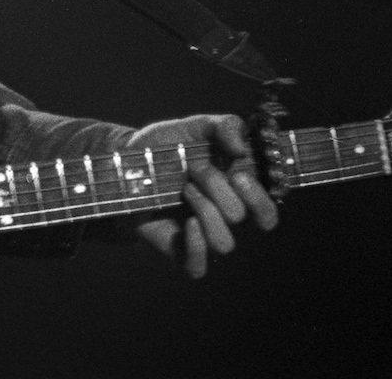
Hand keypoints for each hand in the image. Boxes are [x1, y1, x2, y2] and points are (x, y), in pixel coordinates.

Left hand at [124, 113, 277, 277]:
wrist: (124, 162)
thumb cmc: (166, 145)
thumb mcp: (196, 126)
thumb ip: (226, 126)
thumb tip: (242, 148)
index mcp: (236, 193)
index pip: (267, 213)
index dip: (259, 198)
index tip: (239, 174)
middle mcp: (223, 217)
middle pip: (242, 219)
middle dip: (221, 192)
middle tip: (197, 172)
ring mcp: (201, 235)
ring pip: (224, 243)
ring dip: (206, 211)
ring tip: (185, 189)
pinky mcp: (179, 249)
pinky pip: (198, 267)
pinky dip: (197, 245)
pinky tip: (186, 222)